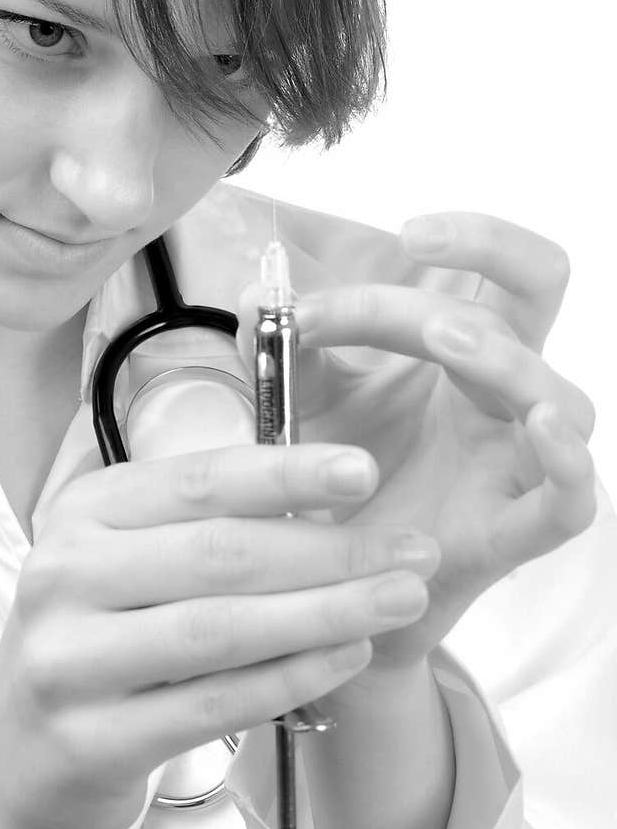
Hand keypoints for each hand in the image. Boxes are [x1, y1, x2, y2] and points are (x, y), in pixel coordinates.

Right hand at [0, 442, 441, 828]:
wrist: (17, 761)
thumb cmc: (98, 640)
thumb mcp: (124, 560)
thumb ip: (199, 521)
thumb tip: (327, 489)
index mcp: (82, 513)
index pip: (198, 482)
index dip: (286, 473)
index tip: (364, 471)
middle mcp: (63, 575)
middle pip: (220, 555)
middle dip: (330, 551)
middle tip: (413, 550)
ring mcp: (68, 659)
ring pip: (221, 629)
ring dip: (325, 612)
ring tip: (400, 600)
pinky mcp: (88, 737)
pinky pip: (212, 704)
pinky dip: (290, 678)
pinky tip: (346, 657)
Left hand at [237, 212, 597, 668]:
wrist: (338, 591)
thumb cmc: (343, 484)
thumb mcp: (306, 408)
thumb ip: (284, 356)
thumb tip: (254, 301)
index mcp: (461, 350)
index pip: (448, 279)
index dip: (372, 285)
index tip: (297, 315)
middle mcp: (503, 391)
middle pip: (535, 286)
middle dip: (487, 245)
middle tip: (415, 238)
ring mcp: (517, 459)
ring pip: (556, 389)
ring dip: (502, 355)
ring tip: (443, 338)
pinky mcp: (515, 531)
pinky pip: (573, 498)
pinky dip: (568, 462)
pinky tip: (542, 428)